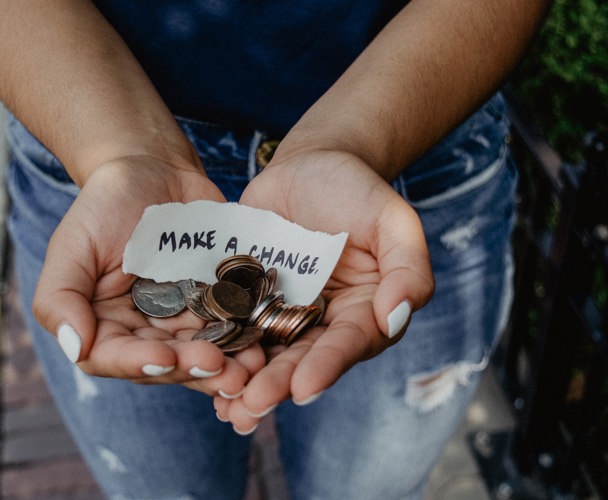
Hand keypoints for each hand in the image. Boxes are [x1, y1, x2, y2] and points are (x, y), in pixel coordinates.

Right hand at [32, 155, 265, 395]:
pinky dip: (248, 338)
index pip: (114, 357)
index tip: (165, 358)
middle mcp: (144, 332)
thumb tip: (75, 347)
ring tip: (251, 367)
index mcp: (104, 325)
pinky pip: (233, 327)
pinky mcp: (217, 304)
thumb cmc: (104, 205)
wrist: (153, 170)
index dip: (139, 363)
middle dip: (193, 369)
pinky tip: (265, 342)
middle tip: (221, 367)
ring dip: (228, 366)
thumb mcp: (72, 245)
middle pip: (166, 364)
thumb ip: (60, 297)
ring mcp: (184, 320)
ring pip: (204, 354)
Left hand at [215, 149, 434, 431]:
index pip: (348, 344)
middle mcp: (323, 322)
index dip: (327, 366)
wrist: (310, 164)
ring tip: (226, 407)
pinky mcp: (248, 299)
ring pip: (265, 354)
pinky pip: (234, 327)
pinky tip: (199, 370)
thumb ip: (407, 268)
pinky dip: (220, 349)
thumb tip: (396, 318)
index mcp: (364, 312)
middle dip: (278, 384)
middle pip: (302, 359)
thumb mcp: (393, 220)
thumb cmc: (358, 189)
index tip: (304, 388)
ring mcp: (283, 313)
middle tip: (252, 405)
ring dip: (246, 382)